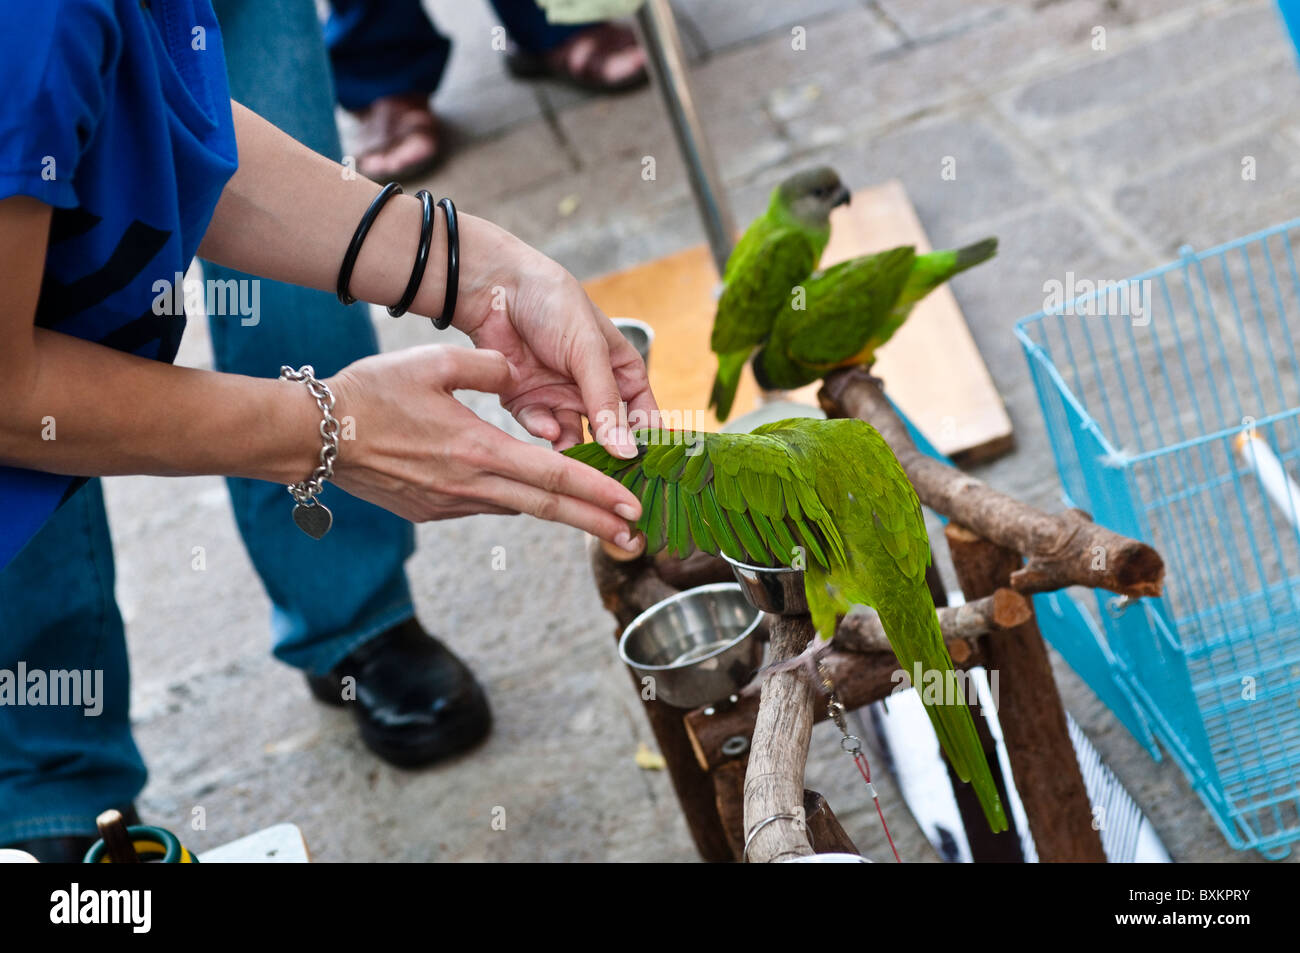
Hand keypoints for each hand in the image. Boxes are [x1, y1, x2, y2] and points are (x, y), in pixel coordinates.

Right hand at [327, 345, 644, 552]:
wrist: (314, 437)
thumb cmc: (371, 396)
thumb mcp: (432, 363)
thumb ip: (486, 366)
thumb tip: (515, 369)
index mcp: (478, 452)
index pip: (552, 477)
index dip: (597, 493)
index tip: (631, 506)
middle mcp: (470, 488)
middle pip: (547, 509)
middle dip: (596, 523)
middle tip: (636, 537)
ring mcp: (450, 505)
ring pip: (517, 508)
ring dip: (559, 513)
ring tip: (598, 518)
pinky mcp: (433, 511)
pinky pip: (486, 505)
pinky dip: (515, 501)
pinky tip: (530, 495)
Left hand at [452, 223, 657, 456]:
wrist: (496, 288)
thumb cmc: (553, 305)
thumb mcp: (588, 352)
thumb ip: (606, 403)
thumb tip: (628, 450)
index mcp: (620, 370)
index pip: (643, 413)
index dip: (647, 440)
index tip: (650, 467)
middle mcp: (591, 388)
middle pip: (608, 434)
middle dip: (607, 454)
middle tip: (608, 476)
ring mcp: (559, 396)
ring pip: (573, 438)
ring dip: (572, 446)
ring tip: (571, 453)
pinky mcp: (526, 402)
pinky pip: (540, 427)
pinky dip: (543, 429)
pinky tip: (547, 428)